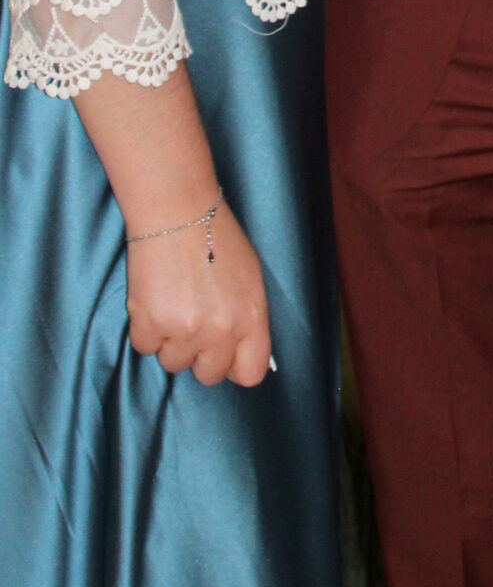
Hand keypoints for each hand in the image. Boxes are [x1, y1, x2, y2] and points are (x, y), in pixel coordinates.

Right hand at [125, 199, 272, 386]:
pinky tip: (154, 298)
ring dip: (170, 340)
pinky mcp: (150, 324)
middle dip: (199, 354)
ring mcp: (184, 330)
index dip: (235, 366)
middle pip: (208, 375)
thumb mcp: (250, 279)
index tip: (225, 356)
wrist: (177, 211)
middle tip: (193, 322)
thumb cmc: (216, 238)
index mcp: (252, 318)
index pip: (250, 373)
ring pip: (173, 362)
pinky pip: (145, 347)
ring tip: (173, 302)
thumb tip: (241, 352)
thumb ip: (248, 320)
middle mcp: (221, 330)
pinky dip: (146, 329)